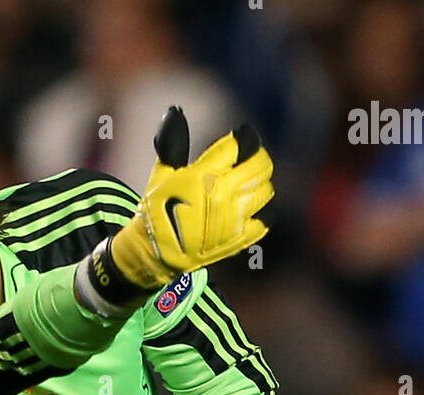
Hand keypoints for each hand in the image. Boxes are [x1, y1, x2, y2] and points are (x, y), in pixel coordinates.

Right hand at [111, 105, 273, 289]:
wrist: (157, 253)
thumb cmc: (157, 211)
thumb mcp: (162, 174)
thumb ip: (173, 142)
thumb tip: (175, 111)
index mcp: (205, 175)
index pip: (240, 144)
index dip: (245, 136)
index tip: (242, 134)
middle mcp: (224, 195)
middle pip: (260, 164)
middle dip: (258, 155)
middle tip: (250, 155)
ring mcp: (235, 218)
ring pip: (266, 189)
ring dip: (261, 181)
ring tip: (249, 181)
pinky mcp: (240, 239)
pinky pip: (266, 219)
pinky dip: (264, 211)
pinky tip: (251, 206)